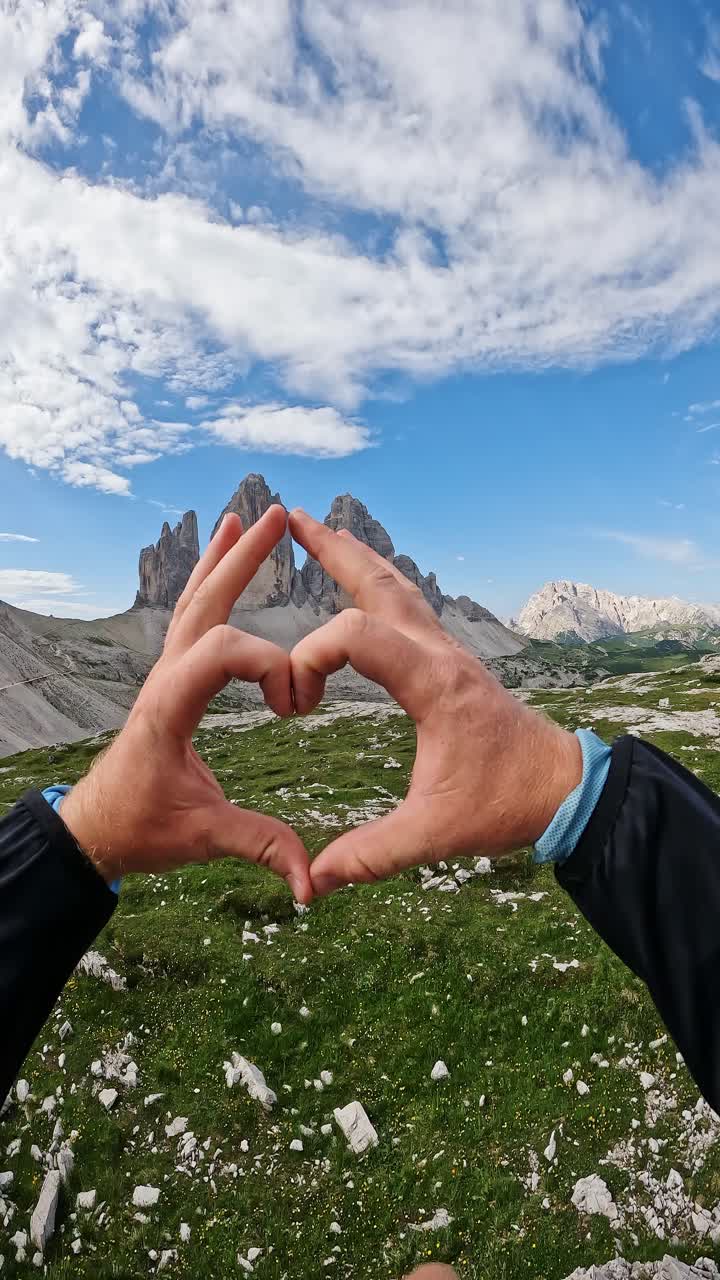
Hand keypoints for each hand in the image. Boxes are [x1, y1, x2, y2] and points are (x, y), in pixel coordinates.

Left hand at [60, 508, 311, 902]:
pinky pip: (191, 619)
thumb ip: (259, 847)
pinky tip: (221, 558)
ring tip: (248, 518)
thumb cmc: (143, 828)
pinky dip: (209, 583)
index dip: (269, 664)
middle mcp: (164, 678)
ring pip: (194, 602)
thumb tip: (308, 884)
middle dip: (243, 560)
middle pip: (204, 602)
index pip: (222, 650)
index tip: (296, 705)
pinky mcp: (171, 677)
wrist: (98, 826)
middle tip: (277, 518)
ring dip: (224, 560)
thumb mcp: (202, 838)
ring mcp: (165, 672)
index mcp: (169, 707)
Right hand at [288, 510, 581, 895]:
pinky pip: (409, 609)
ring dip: (358, 560)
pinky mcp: (451, 663)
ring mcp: (448, 653)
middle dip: (335, 552)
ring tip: (323, 533)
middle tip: (295, 520)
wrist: (564, 788)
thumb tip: (315, 881)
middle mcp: (440, 654)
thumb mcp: (436, 834)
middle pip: (381, 584)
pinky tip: (365, 589)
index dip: (310, 659)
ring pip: (398, 588)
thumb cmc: (505, 803)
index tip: (296, 705)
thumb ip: (373, 854)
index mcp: (433, 683)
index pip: (355, 634)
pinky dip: (379, 586)